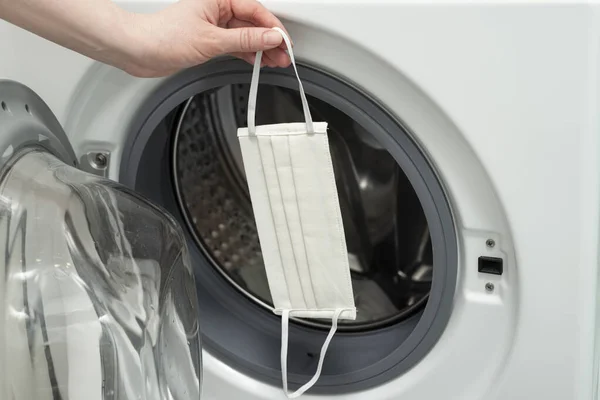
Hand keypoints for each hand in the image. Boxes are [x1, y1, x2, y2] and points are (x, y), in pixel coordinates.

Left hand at [124, 0, 291, 76]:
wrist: (138, 51)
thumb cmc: (163, 36)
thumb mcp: (211, 40)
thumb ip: (244, 39)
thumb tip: (269, 37)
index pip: (255, 10)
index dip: (272, 27)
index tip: (284, 42)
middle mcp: (216, 9)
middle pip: (252, 23)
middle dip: (269, 40)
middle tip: (284, 56)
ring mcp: (213, 25)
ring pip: (245, 36)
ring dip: (260, 49)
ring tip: (275, 62)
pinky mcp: (209, 41)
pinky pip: (235, 45)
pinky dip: (247, 54)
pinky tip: (258, 61)